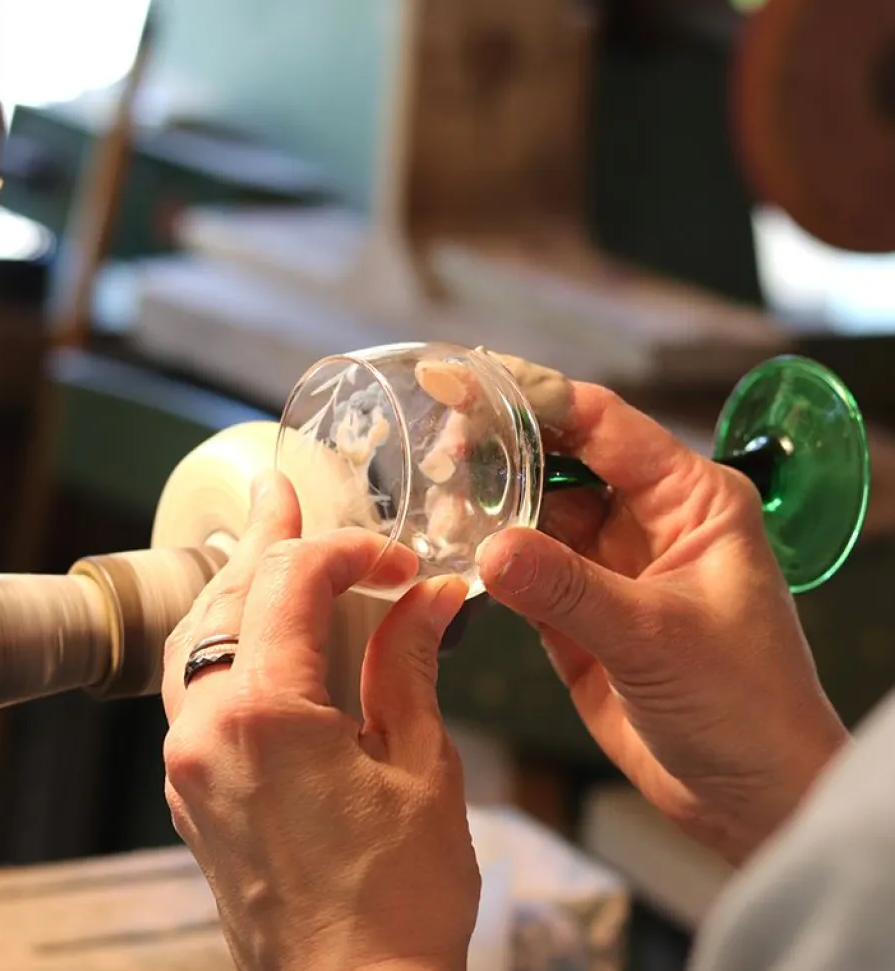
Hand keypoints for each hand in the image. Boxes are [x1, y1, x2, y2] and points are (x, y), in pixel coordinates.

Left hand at [162, 471, 478, 970]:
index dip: (350, 553)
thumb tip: (432, 597)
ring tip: (263, 542)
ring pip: (196, 638)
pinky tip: (251, 627)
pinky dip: (223, 640)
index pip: (292, 584)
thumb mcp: (422, 766)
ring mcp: (190, 763)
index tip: (399, 563)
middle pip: (227, 597)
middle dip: (266, 538)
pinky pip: (195, 688)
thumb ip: (412, 665)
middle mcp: (207, 730)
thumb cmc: (397, 900)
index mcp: (266, 715)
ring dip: (234, 585)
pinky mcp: (196, 789)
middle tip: (283, 491)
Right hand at [477, 356, 849, 864]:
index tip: (468, 385)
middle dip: (500, 450)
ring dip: (488, 504)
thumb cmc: (742, 707)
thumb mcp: (657, 637)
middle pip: (561, 460)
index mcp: (689, 499)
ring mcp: (608, 564)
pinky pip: (524, 567)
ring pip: (536, 512)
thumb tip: (490, 547)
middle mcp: (647, 519)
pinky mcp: (578, 610)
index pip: (604, 424)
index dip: (535, 399)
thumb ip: (570, 590)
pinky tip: (451, 544)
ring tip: (433, 499)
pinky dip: (488, 556)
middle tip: (436, 447)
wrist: (747, 795)